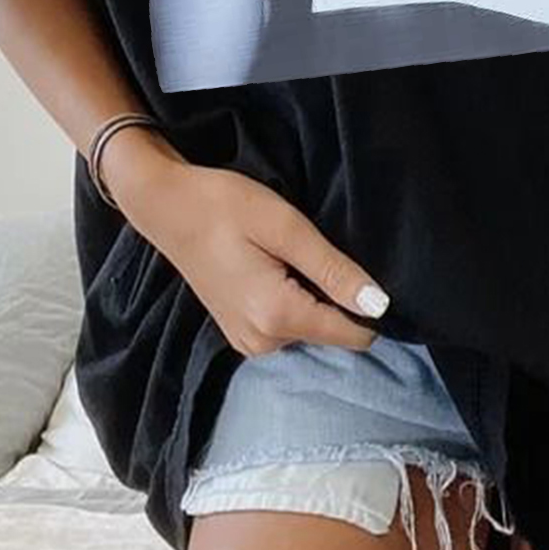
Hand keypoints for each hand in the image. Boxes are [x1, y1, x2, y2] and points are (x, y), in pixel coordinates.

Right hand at [108, 137, 389, 357]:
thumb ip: (334, 270)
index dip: (368, 306)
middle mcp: (264, 343)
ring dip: (312, 298)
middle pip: (331, 332)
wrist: (167, 207)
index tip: (358, 271)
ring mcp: (248, 342)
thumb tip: (381, 306)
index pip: (352, 335)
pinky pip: (287, 328)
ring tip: (290, 258)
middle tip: (310, 253)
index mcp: (278, 317)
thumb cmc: (226, 206)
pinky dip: (293, 303)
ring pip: (310, 330)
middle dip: (335, 298)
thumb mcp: (287, 227)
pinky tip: (276, 270)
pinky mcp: (240, 334)